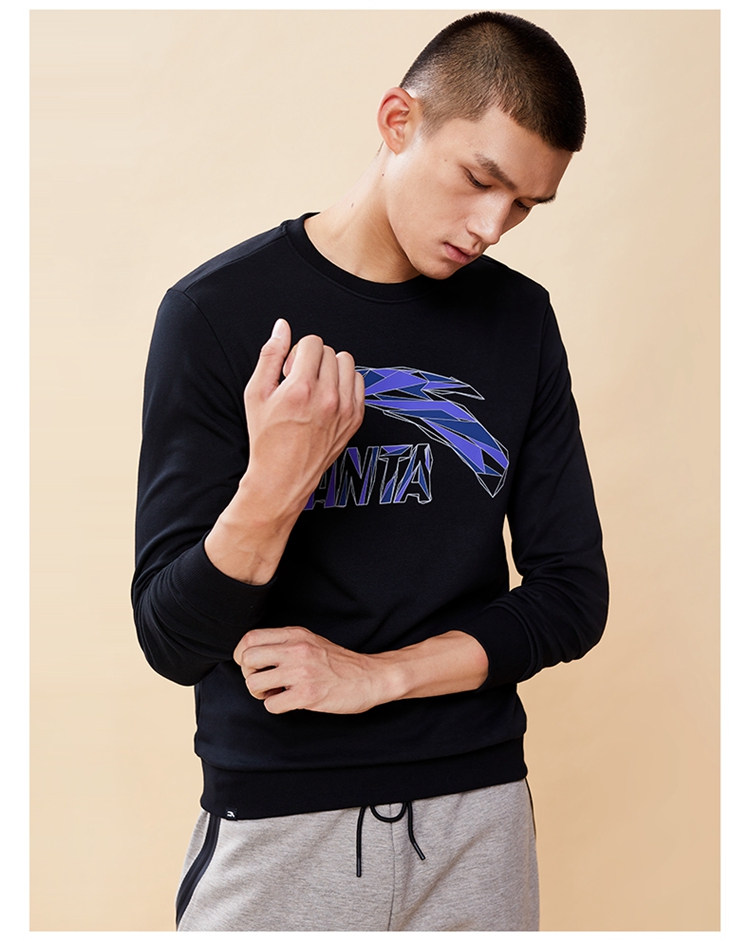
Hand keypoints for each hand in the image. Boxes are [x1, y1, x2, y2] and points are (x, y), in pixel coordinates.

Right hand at [204, 319, 364, 584]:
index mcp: (301, 388)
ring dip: (331, 368)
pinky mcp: (355, 419)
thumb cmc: (266, 438)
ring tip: (315, 387)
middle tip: (298, 381)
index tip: (289, 370)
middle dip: (312, 359)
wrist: (282, 477)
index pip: (312, 342)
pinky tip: (328, 397)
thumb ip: (270, 355)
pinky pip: (359, 382)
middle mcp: (327, 397)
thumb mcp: (255, 394)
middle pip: (329, 351)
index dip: (297, 352)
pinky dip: (345, 383)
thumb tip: (282, 326)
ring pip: (347, 363)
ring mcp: (345, 409)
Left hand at [232, 627, 488, 713]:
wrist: (370, 677)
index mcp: (295, 635)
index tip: (250, 666)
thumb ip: (285, 643)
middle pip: (247, 660)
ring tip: (275, 693)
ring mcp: (301, 672)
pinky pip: (271, 705)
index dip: (242, 655)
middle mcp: (295, 650)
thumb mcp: (311, 641)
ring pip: (254, 683)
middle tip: (262, 683)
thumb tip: (253, 655)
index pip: (250, 638)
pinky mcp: (307, 694)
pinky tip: (289, 703)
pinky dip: (276, 707)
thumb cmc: (339, 663)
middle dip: (248, 675)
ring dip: (260, 693)